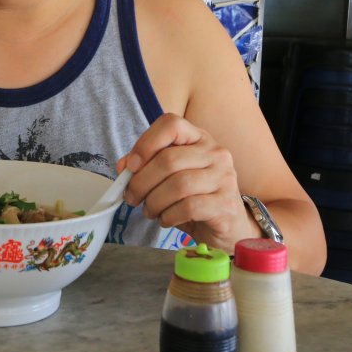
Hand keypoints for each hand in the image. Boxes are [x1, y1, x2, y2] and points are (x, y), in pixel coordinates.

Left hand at [119, 113, 257, 253]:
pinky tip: (165, 220)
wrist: (226, 226)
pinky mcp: (226, 205)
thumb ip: (146, 166)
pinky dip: (169, 216)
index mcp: (199, 138)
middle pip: (169, 160)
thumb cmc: (193, 198)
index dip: (146, 143)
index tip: (130, 166)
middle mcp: (216, 153)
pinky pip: (189, 207)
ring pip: (178, 185)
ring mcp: (225, 178)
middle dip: (141, 182)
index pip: (171, 124)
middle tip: (131, 198)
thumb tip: (124, 166)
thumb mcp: (168, 177)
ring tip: (149, 211)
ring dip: (154, 202)